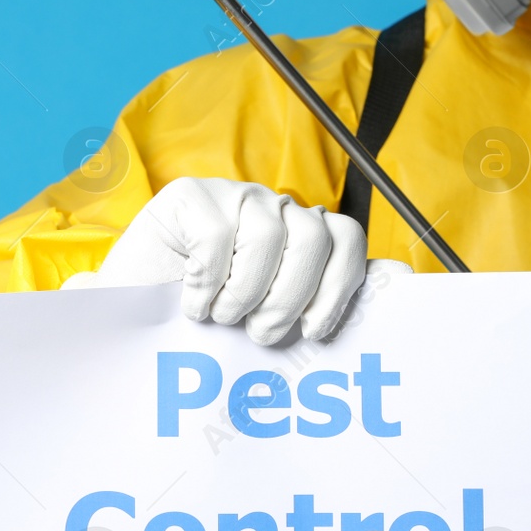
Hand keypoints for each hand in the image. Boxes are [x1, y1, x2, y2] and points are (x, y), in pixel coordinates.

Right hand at [64, 177, 368, 345]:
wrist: (127, 325)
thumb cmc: (201, 333)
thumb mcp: (266, 327)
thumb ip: (322, 308)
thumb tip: (402, 281)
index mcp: (301, 241)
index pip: (348, 239)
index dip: (346, 284)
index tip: (321, 330)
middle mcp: (275, 212)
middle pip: (319, 236)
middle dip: (297, 296)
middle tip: (266, 335)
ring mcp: (235, 198)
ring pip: (274, 235)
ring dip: (250, 293)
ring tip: (226, 319)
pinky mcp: (192, 196)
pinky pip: (221, 235)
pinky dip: (209, 281)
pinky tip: (194, 303)